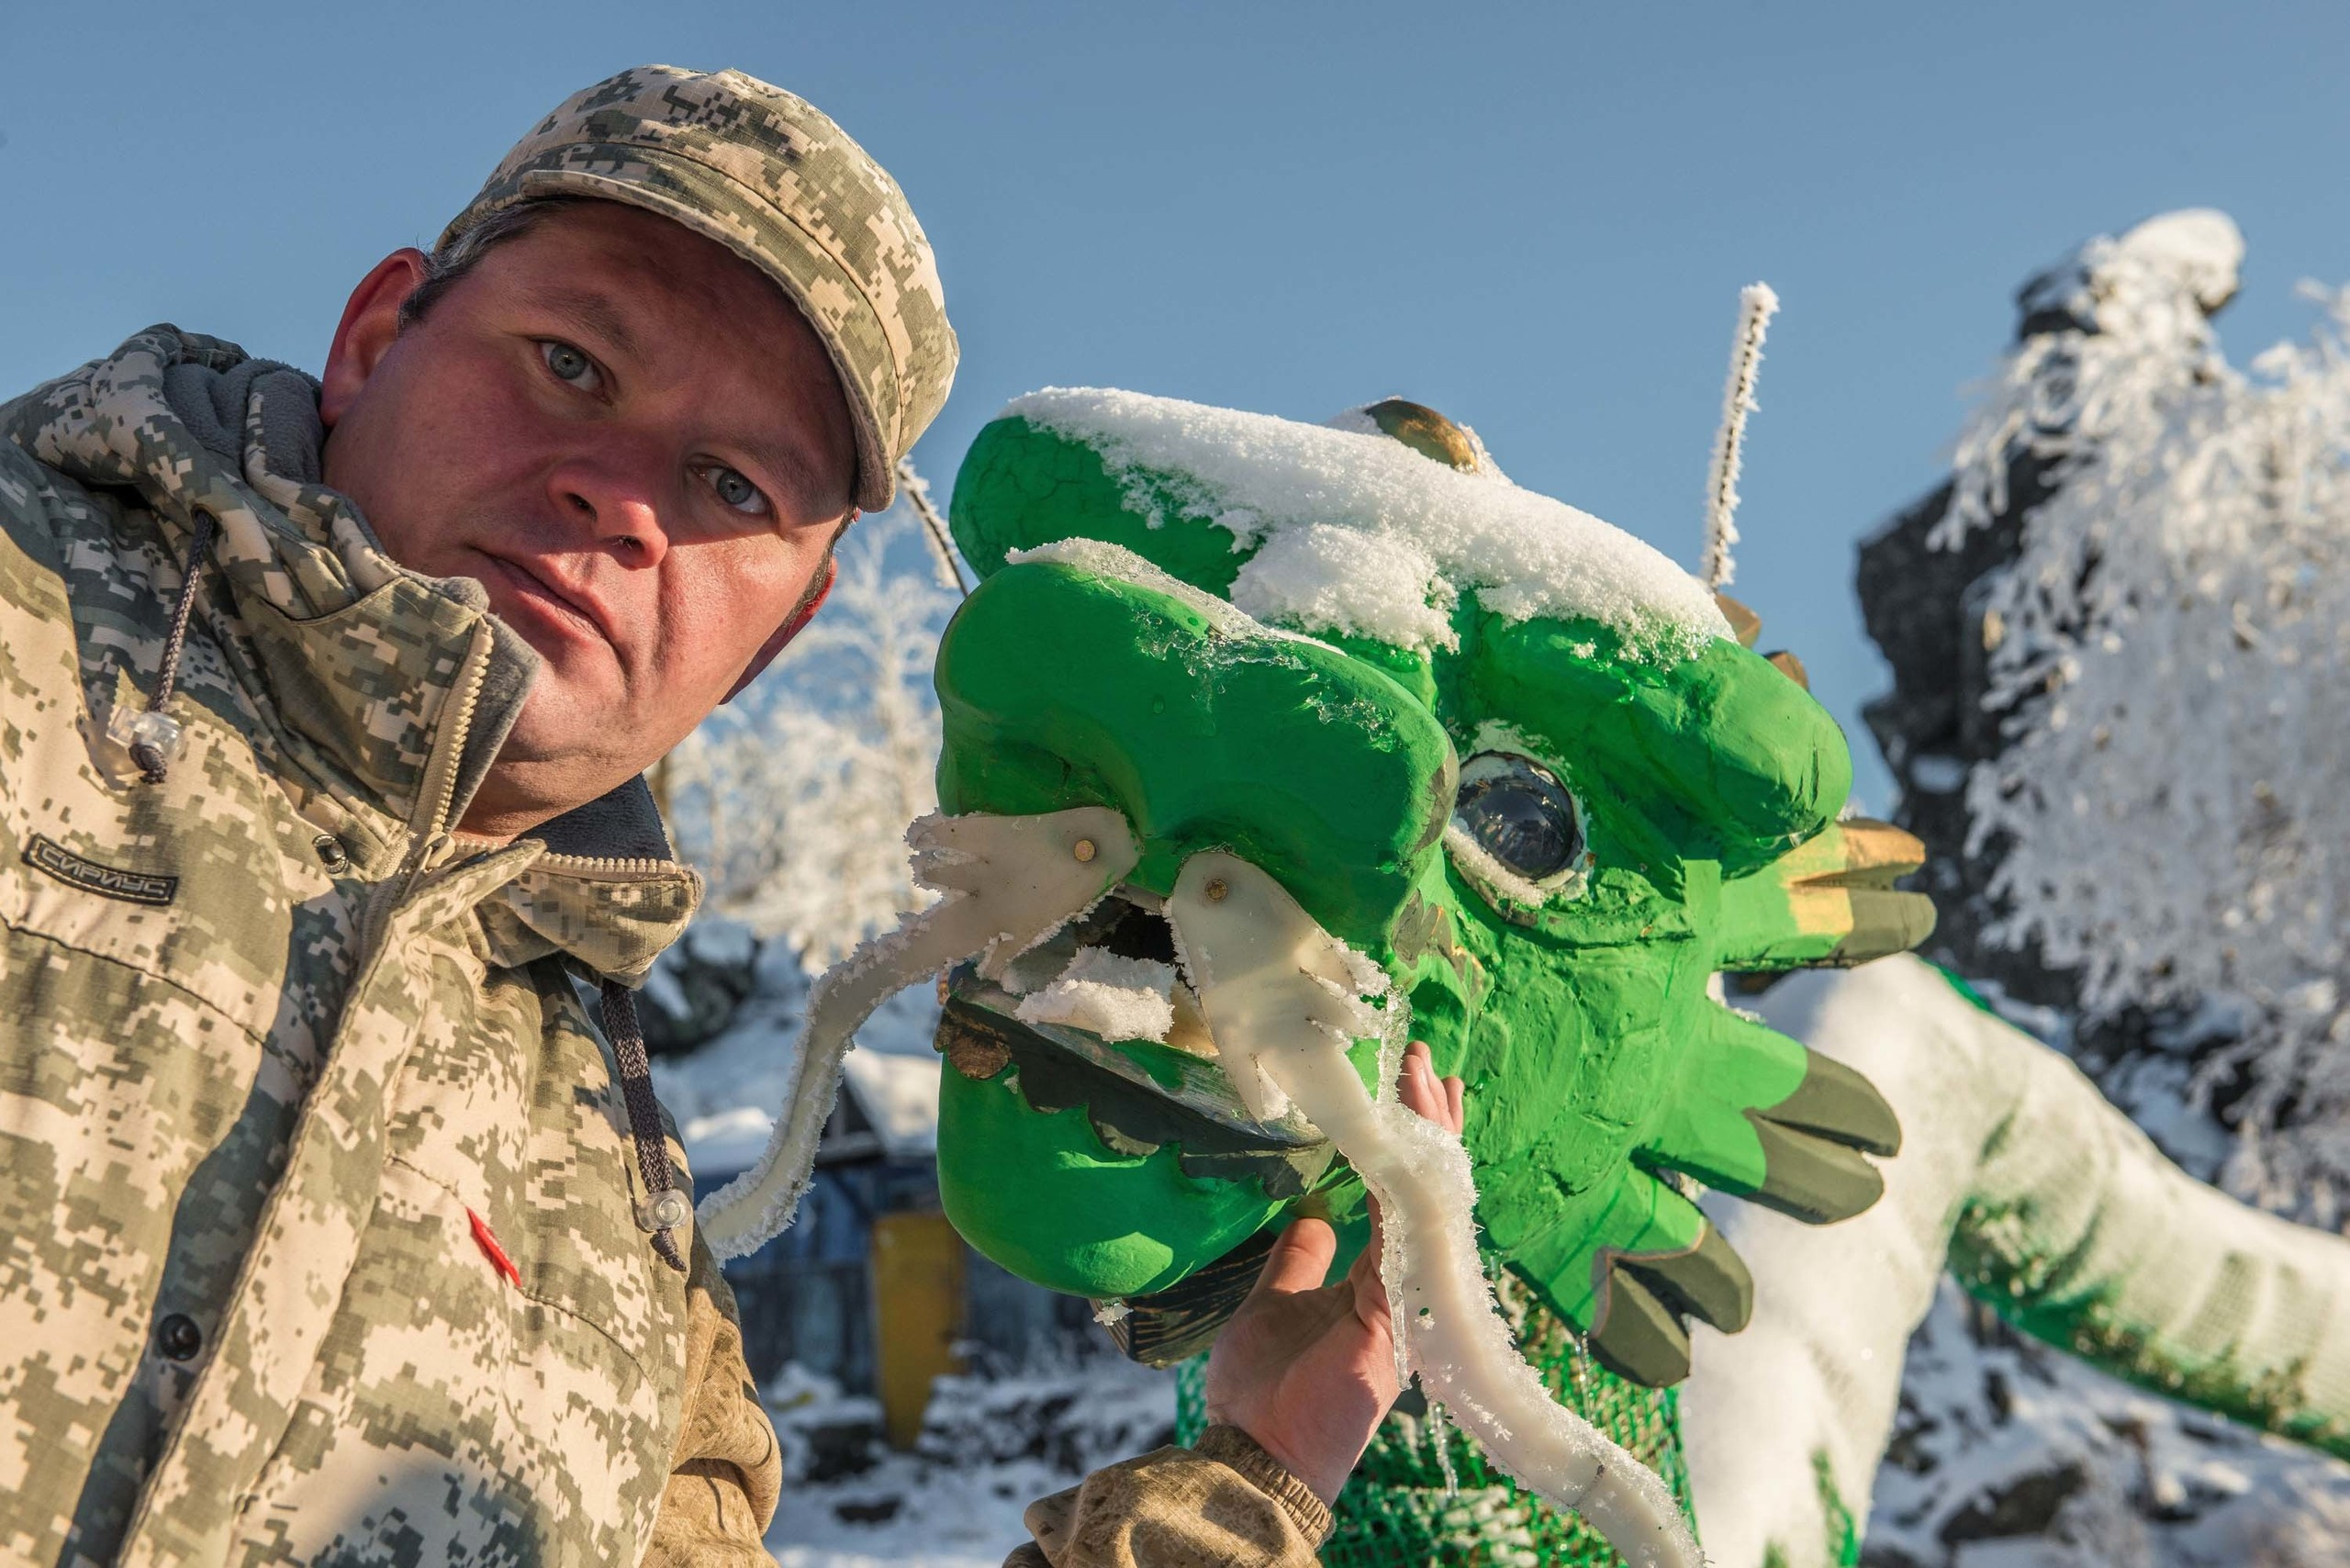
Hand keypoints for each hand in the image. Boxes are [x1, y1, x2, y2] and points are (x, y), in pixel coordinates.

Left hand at [1203, 1040, 1465, 1504]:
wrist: (1257, 1451)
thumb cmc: (1263, 1389)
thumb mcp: (1274, 1303)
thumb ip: (1299, 1261)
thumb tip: (1312, 1219)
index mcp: (1374, 1283)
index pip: (1399, 1199)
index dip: (1406, 1146)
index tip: (1407, 1090)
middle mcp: (1400, 1284)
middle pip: (1427, 1191)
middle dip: (1429, 1128)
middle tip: (1426, 1063)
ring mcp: (1404, 1296)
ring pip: (1426, 1199)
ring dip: (1425, 1137)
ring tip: (1423, 1076)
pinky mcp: (1394, 1308)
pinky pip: (1408, 1230)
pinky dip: (1410, 1181)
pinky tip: (1411, 1136)